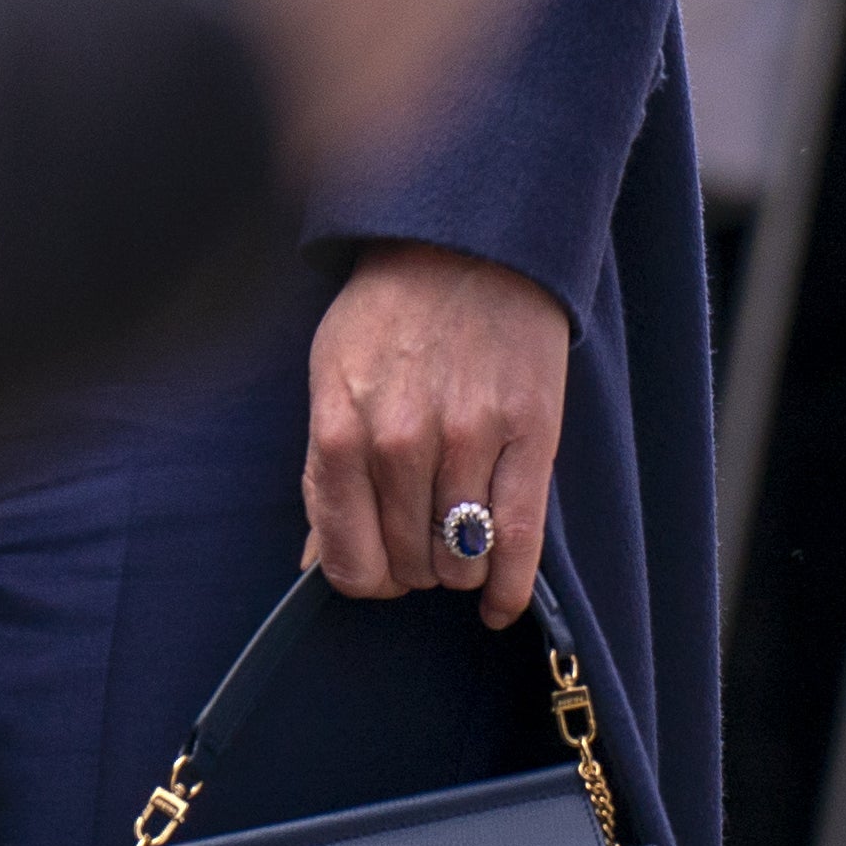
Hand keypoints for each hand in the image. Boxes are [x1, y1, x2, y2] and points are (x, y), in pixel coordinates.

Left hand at [308, 247, 574, 624]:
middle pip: (408, 566)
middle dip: (413, 566)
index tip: (379, 565)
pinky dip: (509, 588)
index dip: (365, 577)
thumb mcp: (331, 379)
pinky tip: (498, 602)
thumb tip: (316, 562)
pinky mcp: (530, 435)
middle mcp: (399, 442)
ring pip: (461, 562)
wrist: (465, 243)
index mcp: (340, 430)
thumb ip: (323, 474)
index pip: (349, 562)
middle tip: (421, 534)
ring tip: (457, 536)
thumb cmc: (389, 313)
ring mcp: (468, 439)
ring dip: (457, 567)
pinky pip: (520, 542)